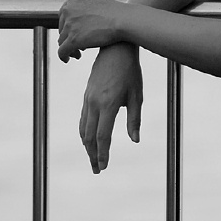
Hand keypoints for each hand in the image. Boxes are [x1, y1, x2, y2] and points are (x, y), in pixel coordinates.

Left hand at [58, 0, 122, 61]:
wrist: (124, 20)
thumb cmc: (116, 13)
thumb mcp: (96, 3)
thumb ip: (84, 8)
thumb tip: (79, 20)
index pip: (63, 15)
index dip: (69, 26)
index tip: (75, 33)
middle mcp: (69, 10)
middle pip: (62, 28)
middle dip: (69, 37)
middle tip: (79, 45)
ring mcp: (70, 25)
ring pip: (62, 41)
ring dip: (69, 47)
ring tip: (78, 53)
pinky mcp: (73, 39)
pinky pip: (62, 51)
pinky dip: (64, 56)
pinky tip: (68, 59)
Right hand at [80, 43, 142, 173]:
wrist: (115, 50)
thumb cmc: (130, 72)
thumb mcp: (137, 95)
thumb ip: (134, 119)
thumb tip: (135, 140)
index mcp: (108, 104)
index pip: (103, 136)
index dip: (102, 153)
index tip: (103, 167)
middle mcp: (94, 103)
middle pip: (90, 136)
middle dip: (93, 155)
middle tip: (97, 169)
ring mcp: (88, 99)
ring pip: (84, 128)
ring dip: (87, 146)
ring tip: (93, 158)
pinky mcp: (86, 95)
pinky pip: (83, 118)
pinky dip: (85, 132)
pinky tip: (89, 139)